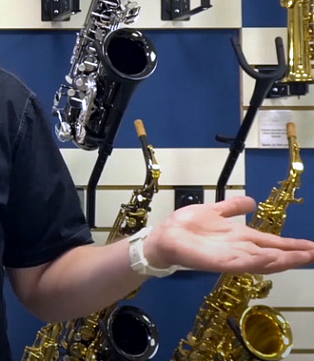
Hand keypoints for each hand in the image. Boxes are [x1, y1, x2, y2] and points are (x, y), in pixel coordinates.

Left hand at [145, 196, 313, 274]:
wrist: (164, 237)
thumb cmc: (187, 226)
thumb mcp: (214, 211)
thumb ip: (233, 207)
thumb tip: (252, 201)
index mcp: (240, 237)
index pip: (271, 241)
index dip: (292, 245)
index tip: (313, 247)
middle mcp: (239, 248)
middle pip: (272, 252)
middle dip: (294, 255)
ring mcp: (229, 256)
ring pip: (261, 259)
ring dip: (281, 259)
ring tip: (302, 257)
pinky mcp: (217, 261)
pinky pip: (240, 262)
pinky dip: (256, 262)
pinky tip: (271, 259)